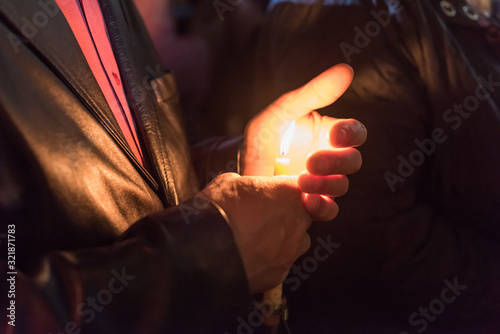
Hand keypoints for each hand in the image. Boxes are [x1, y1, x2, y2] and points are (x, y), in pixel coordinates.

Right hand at [200, 173, 311, 292]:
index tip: (278, 190)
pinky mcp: (279, 275)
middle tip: (263, 215)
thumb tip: (248, 190)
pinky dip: (269, 260)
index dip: (291, 188)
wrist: (204, 252)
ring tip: (256, 238)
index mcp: (289, 194)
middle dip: (288, 214)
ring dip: (283, 238)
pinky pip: (280, 264)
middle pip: (304, 216)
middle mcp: (298, 223)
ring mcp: (290, 251)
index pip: (306, 186)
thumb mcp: (229, 182)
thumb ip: (249, 184)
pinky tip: (248, 256)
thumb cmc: (218, 210)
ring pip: (296, 242)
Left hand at [242, 64, 366, 219]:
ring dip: (326, 184)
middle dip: (336, 162)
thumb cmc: (262, 139)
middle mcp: (329, 159)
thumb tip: (347, 70)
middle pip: (353, 161)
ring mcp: (321, 183)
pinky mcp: (310, 204)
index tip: (336, 135)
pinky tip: (307, 202)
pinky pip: (329, 210)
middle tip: (312, 162)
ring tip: (301, 182)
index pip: (355, 132)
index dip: (352, 134)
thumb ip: (312, 93)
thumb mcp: (282, 112)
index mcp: (327, 134)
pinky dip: (322, 207)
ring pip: (342, 185)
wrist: (239, 172)